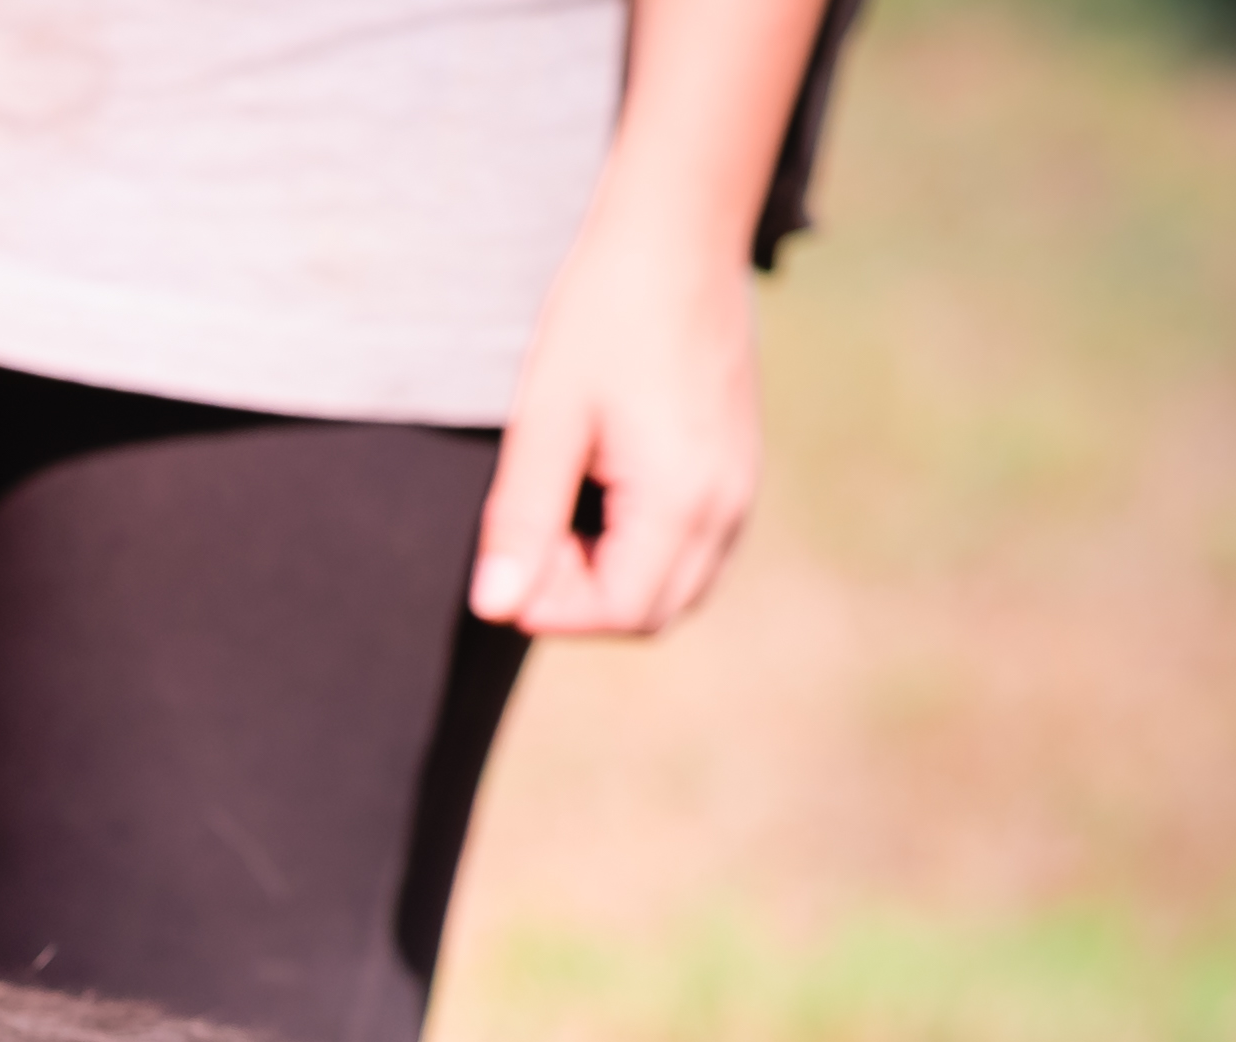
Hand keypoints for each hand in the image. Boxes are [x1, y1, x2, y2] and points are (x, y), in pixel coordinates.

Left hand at [470, 211, 760, 640]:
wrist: (680, 232)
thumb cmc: (606, 312)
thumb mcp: (547, 417)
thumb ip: (522, 518)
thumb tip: (495, 608)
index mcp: (683, 500)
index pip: (618, 613)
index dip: (552, 602)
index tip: (514, 545)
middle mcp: (727, 507)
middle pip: (649, 614)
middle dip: (581, 596)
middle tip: (535, 524)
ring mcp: (741, 489)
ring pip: (674, 588)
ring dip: (611, 574)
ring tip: (567, 500)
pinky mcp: (737, 469)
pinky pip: (693, 548)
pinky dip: (642, 548)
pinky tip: (603, 489)